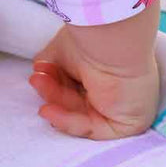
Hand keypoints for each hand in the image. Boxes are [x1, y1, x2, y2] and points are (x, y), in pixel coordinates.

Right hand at [27, 24, 159, 138]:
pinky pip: (94, 128)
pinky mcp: (128, 122)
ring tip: (39, 83)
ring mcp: (122, 105)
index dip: (56, 80)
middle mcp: (117, 87)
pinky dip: (68, 122)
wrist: (112, 39)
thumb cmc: (92, 37)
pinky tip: (49, 110)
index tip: (40, 70)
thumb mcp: (62, 50)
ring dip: (56, 103)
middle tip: (37, 78)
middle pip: (78, 100)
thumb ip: (51, 63)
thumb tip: (40, 69)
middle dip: (53, 91)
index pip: (78, 83)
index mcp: (106, 69)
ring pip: (82, 115)